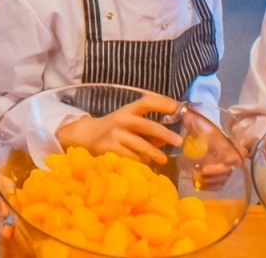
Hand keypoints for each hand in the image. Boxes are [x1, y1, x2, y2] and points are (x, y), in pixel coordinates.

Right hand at [55, 95, 181, 163]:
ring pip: (140, 145)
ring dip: (154, 153)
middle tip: (178, 141)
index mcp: (128, 110)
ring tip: (163, 159)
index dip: (161, 103)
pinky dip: (140, 161)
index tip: (176, 107)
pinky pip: (131, 157)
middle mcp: (122, 120)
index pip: (146, 102)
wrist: (87, 136)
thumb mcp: (130, 124)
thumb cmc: (115, 129)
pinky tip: (144, 162)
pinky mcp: (110, 149)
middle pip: (146, 125)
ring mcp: (115, 134)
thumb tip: (167, 140)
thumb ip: (149, 131)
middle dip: (164, 133)